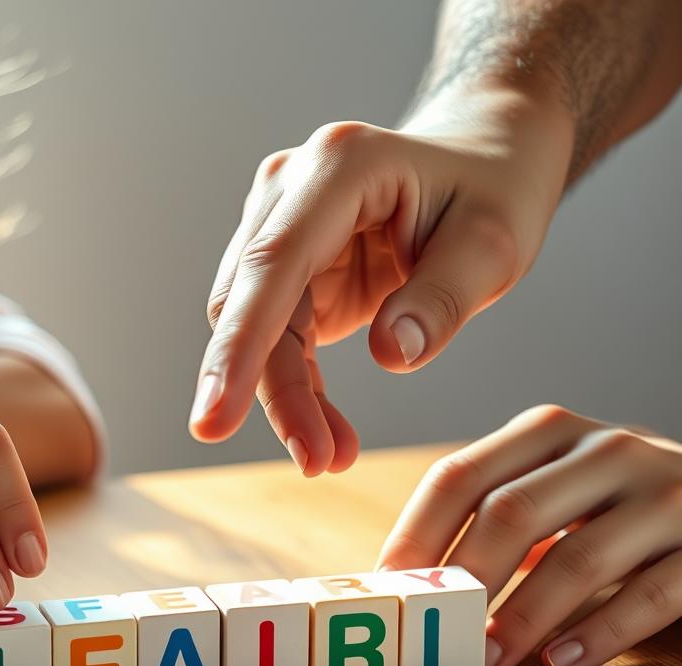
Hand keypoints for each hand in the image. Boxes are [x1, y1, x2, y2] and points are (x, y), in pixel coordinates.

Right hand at [189, 88, 572, 474]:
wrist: (485, 160)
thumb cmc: (494, 189)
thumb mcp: (494, 244)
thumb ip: (442, 298)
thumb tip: (390, 355)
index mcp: (338, 168)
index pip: (273, 264)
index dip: (239, 347)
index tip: (215, 420)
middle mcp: (290, 191)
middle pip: (251, 305)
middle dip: (271, 391)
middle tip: (314, 462)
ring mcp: (281, 227)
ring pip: (254, 331)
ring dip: (284, 400)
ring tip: (330, 457)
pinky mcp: (289, 268)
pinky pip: (277, 341)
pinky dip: (296, 391)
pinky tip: (327, 434)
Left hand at [376, 405, 681, 665]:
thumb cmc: (618, 508)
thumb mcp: (557, 491)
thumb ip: (497, 517)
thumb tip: (405, 580)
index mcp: (548, 433)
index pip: (460, 476)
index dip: (415, 534)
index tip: (386, 588)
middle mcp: (605, 449)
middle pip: (512, 512)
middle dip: (466, 581)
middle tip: (435, 636)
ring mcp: (664, 490)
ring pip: (578, 559)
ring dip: (523, 619)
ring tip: (489, 660)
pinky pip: (651, 594)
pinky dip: (599, 634)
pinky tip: (561, 662)